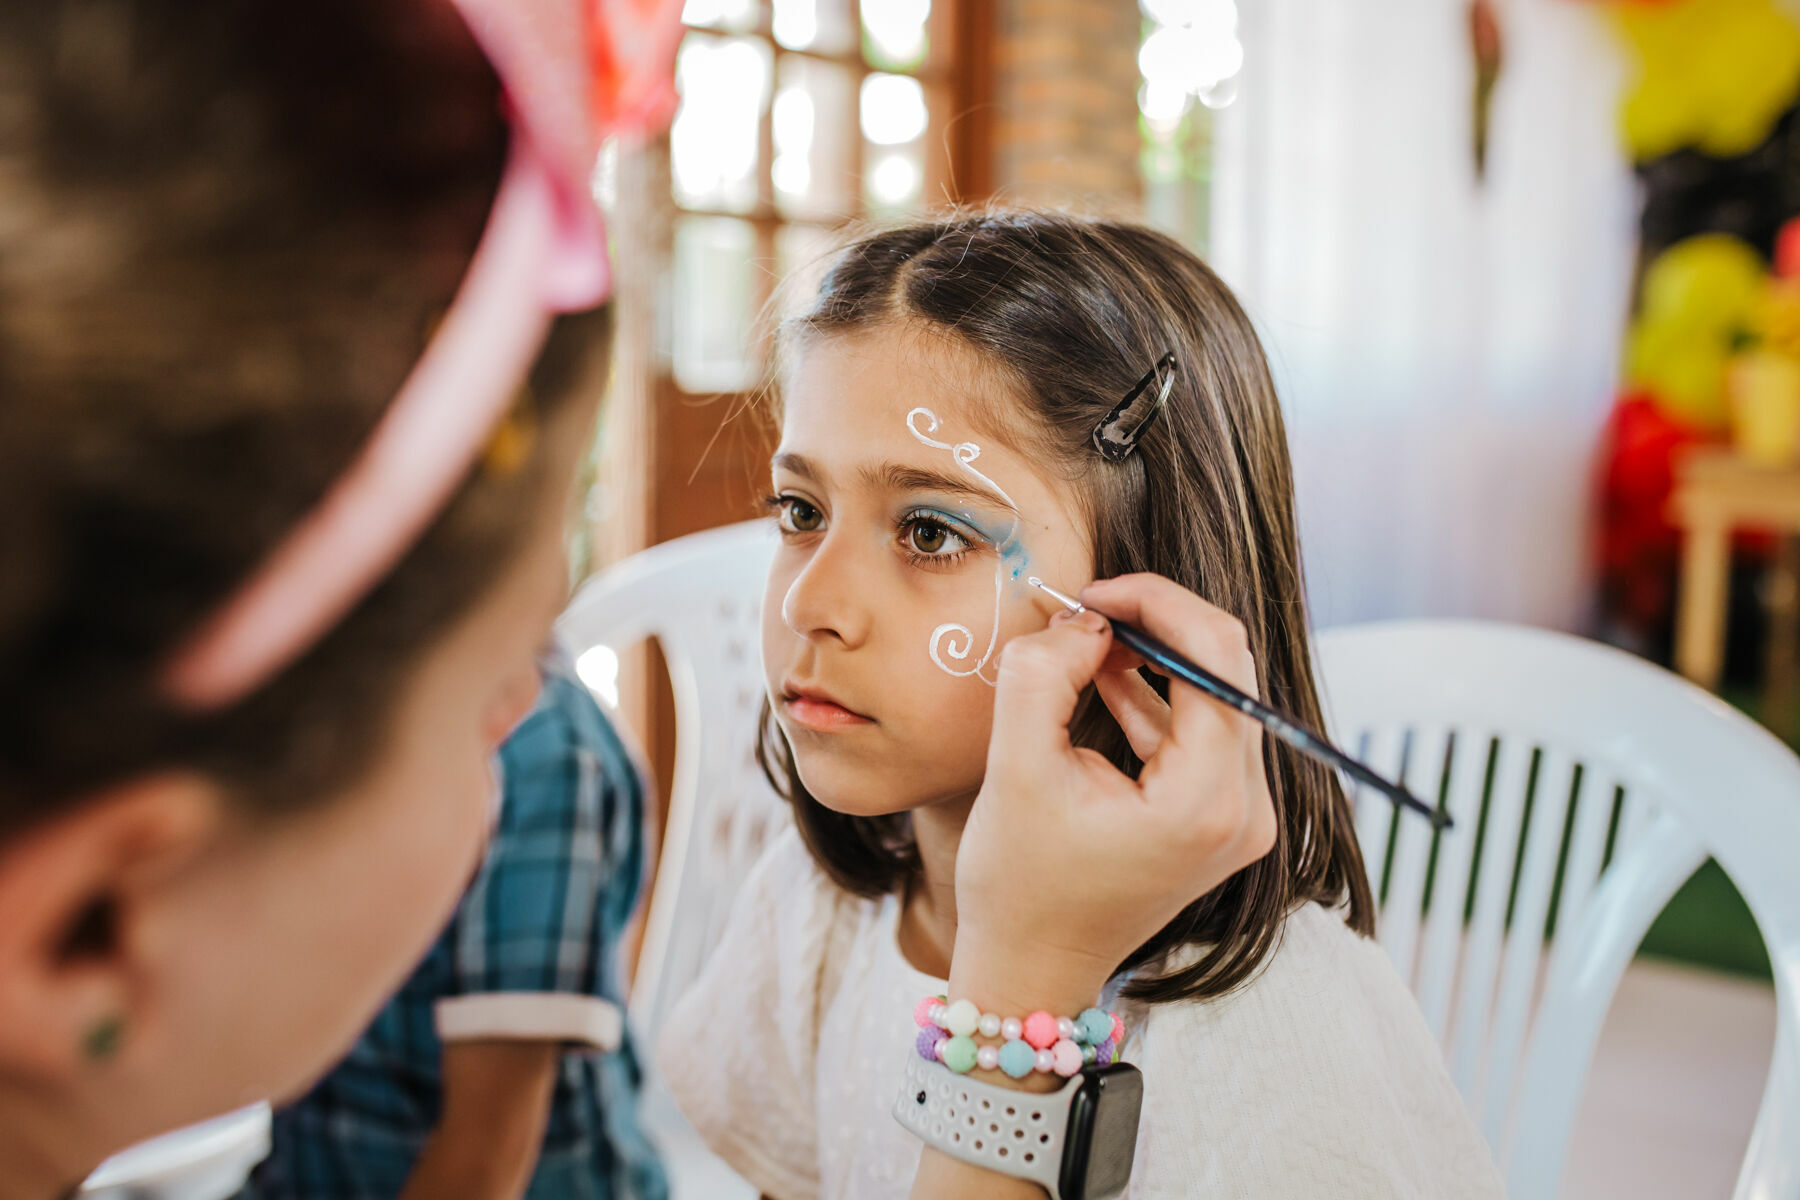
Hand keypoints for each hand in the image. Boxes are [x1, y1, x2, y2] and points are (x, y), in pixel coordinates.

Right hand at [950, 574, 1277, 1014]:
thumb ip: (1044, 674)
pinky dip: (1155, 694)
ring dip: (1153, 654)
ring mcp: (1239, 817)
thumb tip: (1084, 618)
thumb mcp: (1016, 768)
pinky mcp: (1218, 817)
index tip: (1092, 593)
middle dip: (1157, 622)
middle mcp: (1244, 808)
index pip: (1216, 656)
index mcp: (1207, 801)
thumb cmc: (1020, 885)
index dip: (1156, 603)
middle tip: (1089, 608)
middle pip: (1226, 668)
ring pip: (1215, 692)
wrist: (1032, 967)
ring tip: (1085, 640)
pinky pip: (1201, 728)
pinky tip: (1103, 674)